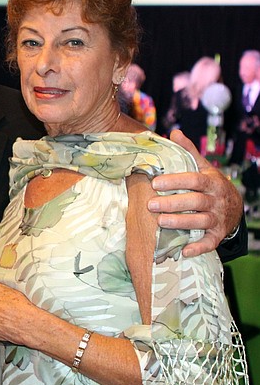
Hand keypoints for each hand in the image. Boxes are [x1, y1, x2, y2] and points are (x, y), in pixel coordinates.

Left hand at [148, 129, 242, 256]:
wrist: (233, 206)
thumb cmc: (209, 184)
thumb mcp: (202, 167)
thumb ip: (188, 151)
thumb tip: (173, 132)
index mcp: (211, 181)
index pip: (193, 179)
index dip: (175, 181)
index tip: (155, 183)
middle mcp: (216, 200)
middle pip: (195, 201)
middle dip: (173, 204)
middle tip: (151, 205)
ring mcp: (218, 218)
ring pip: (200, 221)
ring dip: (181, 223)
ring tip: (160, 223)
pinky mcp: (217, 235)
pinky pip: (210, 242)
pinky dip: (198, 248)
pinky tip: (184, 251)